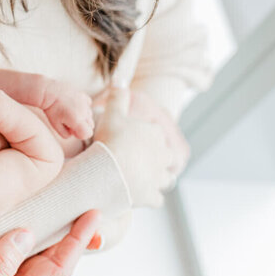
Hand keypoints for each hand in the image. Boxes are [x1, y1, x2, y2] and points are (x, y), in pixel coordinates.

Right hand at [0, 210, 101, 275]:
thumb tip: (25, 236)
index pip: (57, 268)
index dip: (77, 242)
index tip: (91, 216)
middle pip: (46, 261)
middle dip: (66, 235)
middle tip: (81, 209)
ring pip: (26, 258)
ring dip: (41, 234)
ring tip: (54, 211)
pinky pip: (3, 256)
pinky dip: (14, 237)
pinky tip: (13, 223)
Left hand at [41, 81, 94, 139]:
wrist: (49, 91)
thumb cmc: (51, 109)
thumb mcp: (56, 125)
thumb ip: (66, 134)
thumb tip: (72, 133)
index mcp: (77, 120)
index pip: (88, 134)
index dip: (80, 134)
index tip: (72, 130)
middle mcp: (84, 112)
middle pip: (90, 125)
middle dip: (82, 126)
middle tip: (69, 122)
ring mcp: (84, 103)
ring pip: (89, 115)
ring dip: (83, 117)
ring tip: (70, 113)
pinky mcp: (83, 96)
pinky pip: (88, 104)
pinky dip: (83, 107)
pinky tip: (73, 105)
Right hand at [93, 89, 181, 207]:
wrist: (107, 170)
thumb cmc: (110, 141)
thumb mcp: (112, 113)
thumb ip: (117, 95)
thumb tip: (119, 76)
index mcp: (155, 134)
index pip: (155, 134)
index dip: (144, 138)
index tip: (129, 142)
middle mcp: (163, 155)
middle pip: (166, 157)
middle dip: (156, 160)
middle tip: (136, 162)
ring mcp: (159, 178)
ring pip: (166, 179)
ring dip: (157, 179)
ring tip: (140, 179)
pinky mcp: (153, 197)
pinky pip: (156, 199)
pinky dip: (149, 197)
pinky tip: (137, 195)